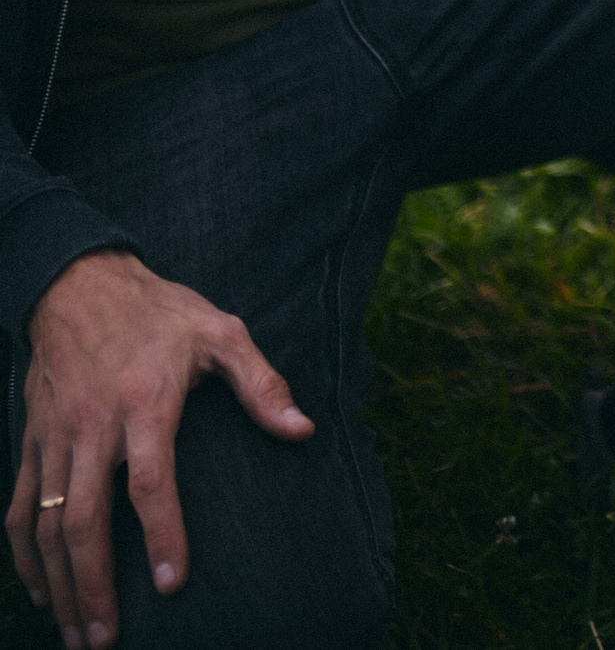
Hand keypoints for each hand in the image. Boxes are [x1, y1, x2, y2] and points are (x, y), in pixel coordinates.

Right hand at [8, 252, 312, 646]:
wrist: (78, 284)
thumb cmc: (161, 312)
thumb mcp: (222, 332)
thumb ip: (263, 384)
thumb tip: (302, 431)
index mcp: (145, 402)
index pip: (150, 483)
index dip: (161, 536)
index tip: (171, 584)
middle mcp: (92, 426)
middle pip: (82, 519)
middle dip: (94, 584)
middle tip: (107, 638)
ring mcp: (54, 437)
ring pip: (43, 524)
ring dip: (58, 583)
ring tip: (76, 632)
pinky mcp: (31, 440)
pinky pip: (16, 507)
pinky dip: (23, 555)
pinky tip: (41, 590)